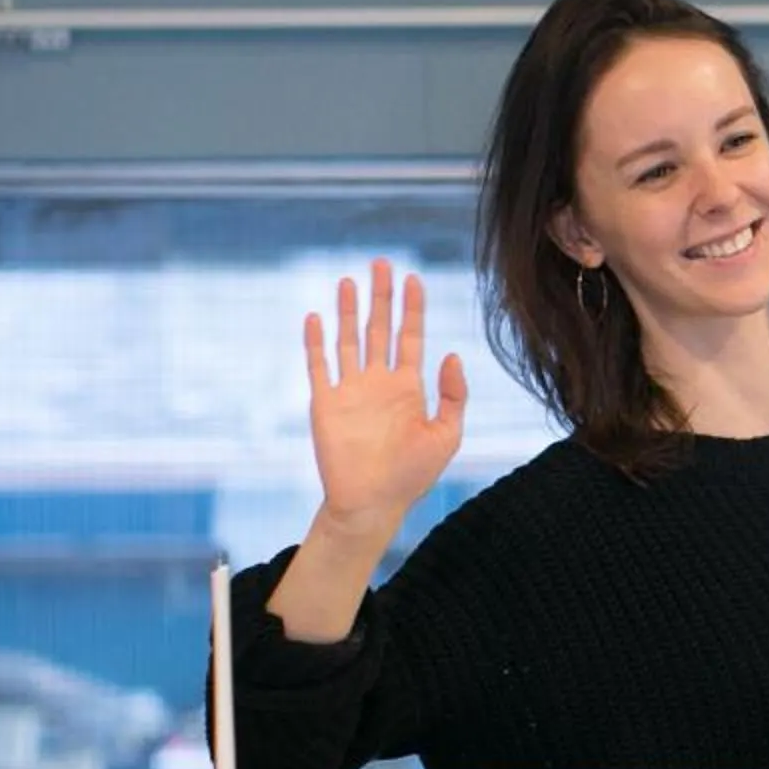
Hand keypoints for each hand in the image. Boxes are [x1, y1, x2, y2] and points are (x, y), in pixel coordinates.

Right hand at [301, 259, 466, 535]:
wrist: (372, 505)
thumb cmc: (412, 475)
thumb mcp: (446, 434)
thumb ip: (453, 394)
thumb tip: (450, 354)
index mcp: (408, 388)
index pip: (411, 337)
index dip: (412, 308)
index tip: (413, 279)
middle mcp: (379, 383)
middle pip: (379, 329)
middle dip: (381, 297)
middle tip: (381, 263)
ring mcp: (350, 391)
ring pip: (349, 340)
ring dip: (349, 311)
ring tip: (349, 280)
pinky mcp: (325, 403)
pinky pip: (318, 366)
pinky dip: (316, 342)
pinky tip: (315, 317)